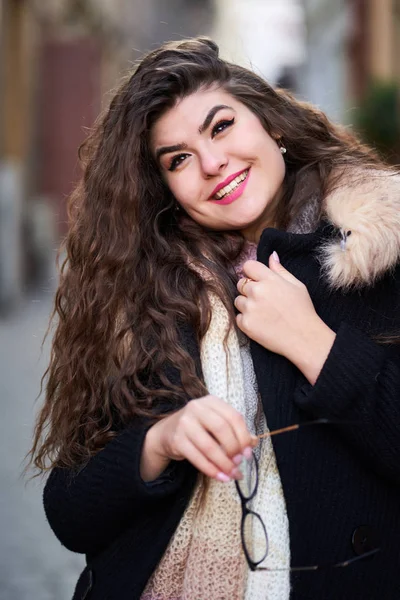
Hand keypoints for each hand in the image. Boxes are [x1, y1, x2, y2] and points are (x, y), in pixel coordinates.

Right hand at [147, 395, 256, 481]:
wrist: (166, 433)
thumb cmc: (198, 428)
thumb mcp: (216, 424)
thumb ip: (235, 431)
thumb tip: (254, 442)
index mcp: (211, 401)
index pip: (233, 417)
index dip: (244, 436)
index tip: (248, 453)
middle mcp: (197, 408)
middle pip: (222, 429)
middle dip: (234, 449)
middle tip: (239, 463)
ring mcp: (185, 423)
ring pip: (209, 446)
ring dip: (224, 464)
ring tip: (232, 474)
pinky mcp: (177, 440)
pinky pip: (197, 458)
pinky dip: (211, 470)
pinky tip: (221, 477)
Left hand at [235, 253, 335, 383]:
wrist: (303, 338)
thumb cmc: (302, 311)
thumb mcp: (297, 285)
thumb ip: (280, 270)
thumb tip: (271, 255)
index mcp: (269, 280)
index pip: (248, 266)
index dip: (251, 273)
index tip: (257, 281)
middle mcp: (257, 291)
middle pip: (240, 284)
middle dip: (249, 290)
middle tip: (264, 301)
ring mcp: (250, 308)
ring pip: (238, 301)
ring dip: (247, 305)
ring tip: (263, 313)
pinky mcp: (246, 324)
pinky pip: (238, 317)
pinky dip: (246, 320)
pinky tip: (261, 323)